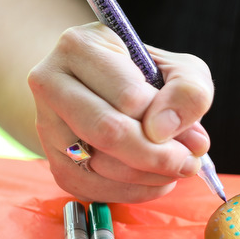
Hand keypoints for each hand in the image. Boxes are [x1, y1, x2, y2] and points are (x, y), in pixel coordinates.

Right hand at [28, 22, 214, 202]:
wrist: (109, 92)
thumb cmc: (148, 77)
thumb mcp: (181, 70)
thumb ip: (187, 91)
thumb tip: (165, 131)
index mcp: (80, 46)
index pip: (128, 95)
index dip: (167, 120)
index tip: (193, 134)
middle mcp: (51, 82)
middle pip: (107, 131)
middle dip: (159, 156)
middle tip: (189, 163)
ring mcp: (46, 125)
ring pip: (100, 164)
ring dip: (151, 175)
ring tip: (177, 168)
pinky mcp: (55, 163)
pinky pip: (94, 189)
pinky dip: (134, 192)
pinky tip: (156, 180)